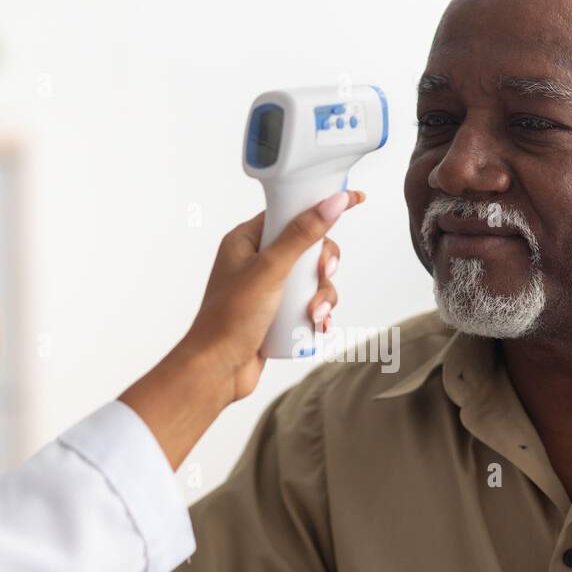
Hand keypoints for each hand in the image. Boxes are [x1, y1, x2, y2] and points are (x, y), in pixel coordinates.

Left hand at [184, 188, 364, 401]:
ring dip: (322, 296)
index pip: (290, 210)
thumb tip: (333, 202)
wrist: (218, 371)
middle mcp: (257, 261)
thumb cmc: (229, 320)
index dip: (321, 205)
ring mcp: (269, 288)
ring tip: (313, 315)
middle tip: (322, 275)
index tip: (353, 199)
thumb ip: (302, 235)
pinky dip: (319, 313)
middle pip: (309, 247)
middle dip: (322, 267)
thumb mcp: (270, 270)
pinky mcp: (278, 313)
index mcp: (246, 240)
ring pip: (313, 279)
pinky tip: (318, 326)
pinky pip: (309, 303)